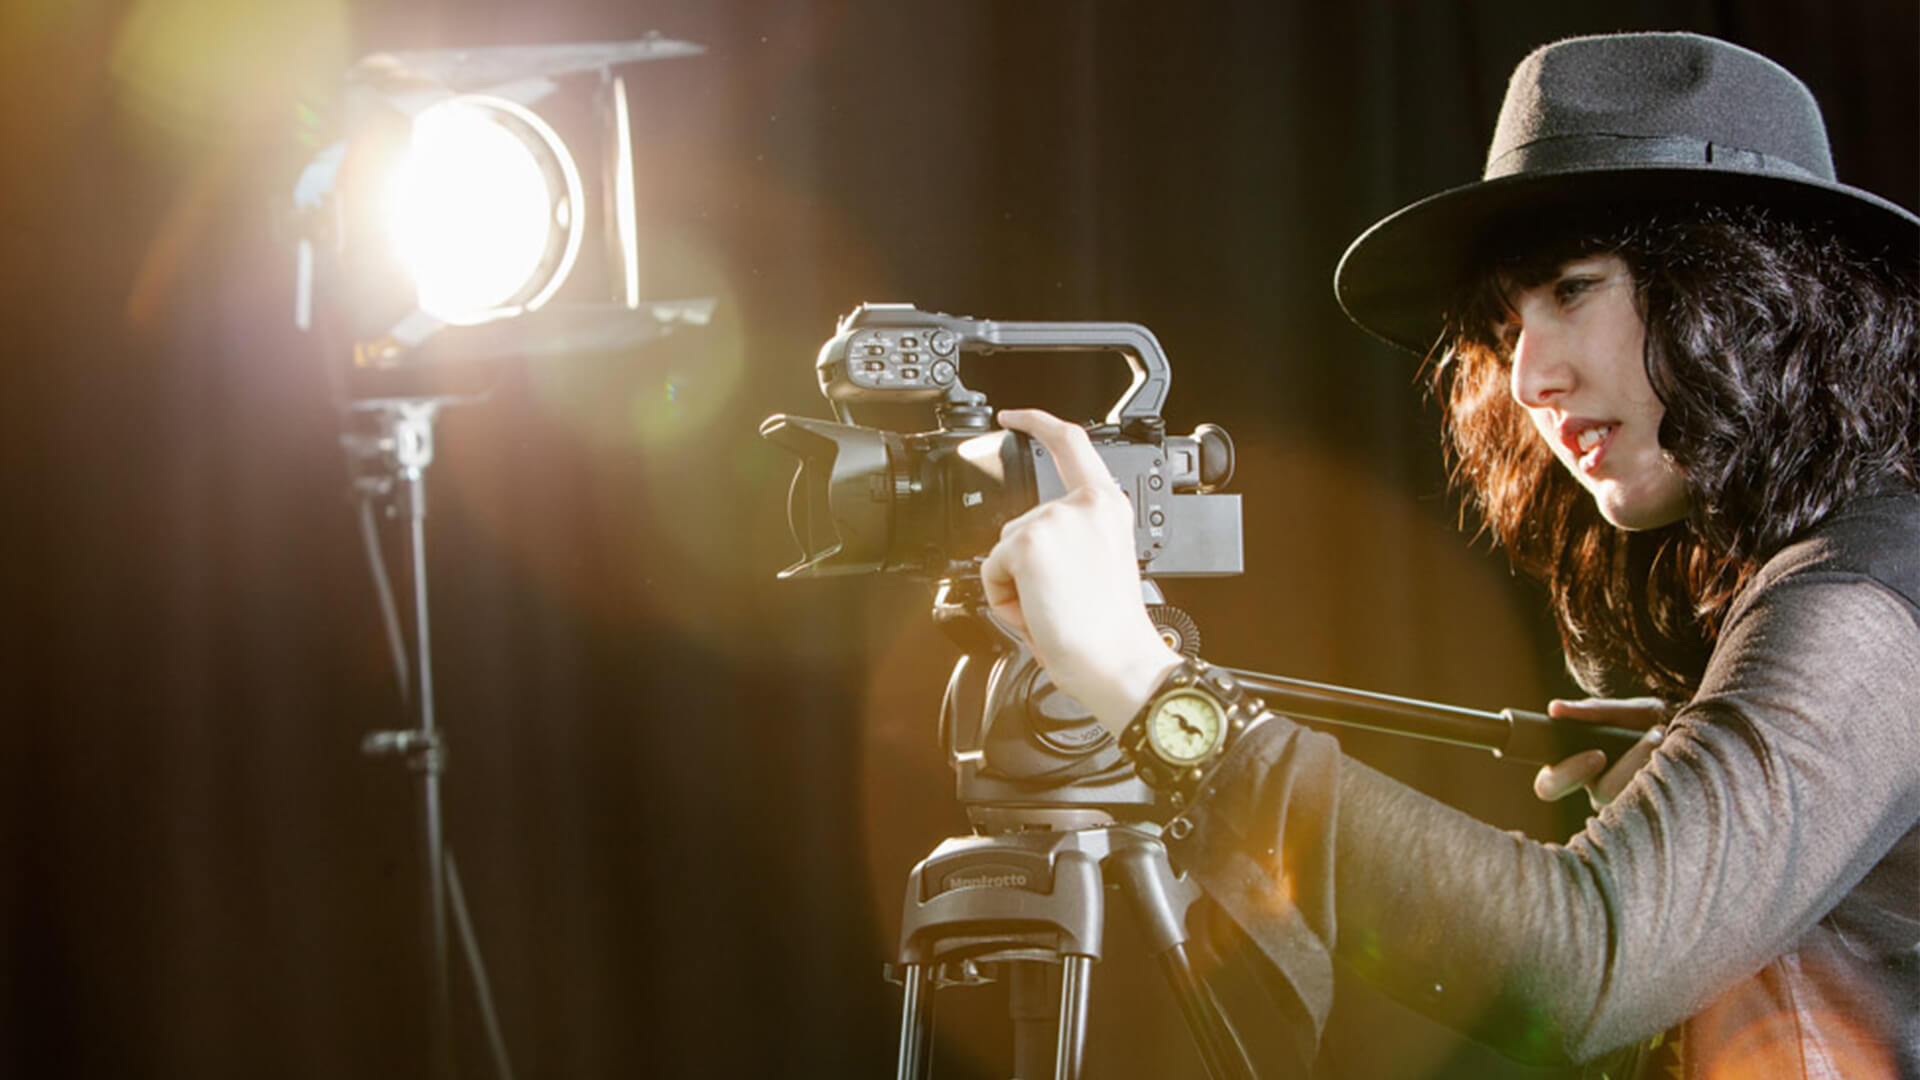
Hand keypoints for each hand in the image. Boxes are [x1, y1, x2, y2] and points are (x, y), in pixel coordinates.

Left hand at [979, 409, 1181, 732]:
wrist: (1115, 662)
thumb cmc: (1110, 630)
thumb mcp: (1099, 565)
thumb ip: (1071, 538)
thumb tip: (1027, 549)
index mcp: (1107, 507)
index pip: (1072, 443)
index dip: (1039, 423)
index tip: (1014, 417)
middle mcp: (1084, 505)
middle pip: (1022, 524)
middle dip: (1025, 566)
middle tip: (1059, 600)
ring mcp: (1055, 520)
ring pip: (1004, 549)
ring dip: (1016, 584)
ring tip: (1053, 609)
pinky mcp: (1028, 543)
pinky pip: (991, 569)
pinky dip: (1003, 596)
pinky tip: (1037, 610)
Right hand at [1532, 697, 1668, 806]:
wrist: (1697, 734)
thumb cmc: (1651, 721)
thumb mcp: (1623, 712)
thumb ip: (1591, 712)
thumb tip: (1554, 708)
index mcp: (1578, 769)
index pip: (1549, 785)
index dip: (1565, 775)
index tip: (1598, 754)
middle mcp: (1600, 791)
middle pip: (1599, 796)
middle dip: (1625, 769)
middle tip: (1646, 743)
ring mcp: (1628, 804)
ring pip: (1634, 796)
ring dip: (1651, 763)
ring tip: (1664, 735)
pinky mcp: (1658, 810)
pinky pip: (1657, 799)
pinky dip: (1669, 771)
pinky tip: (1677, 752)